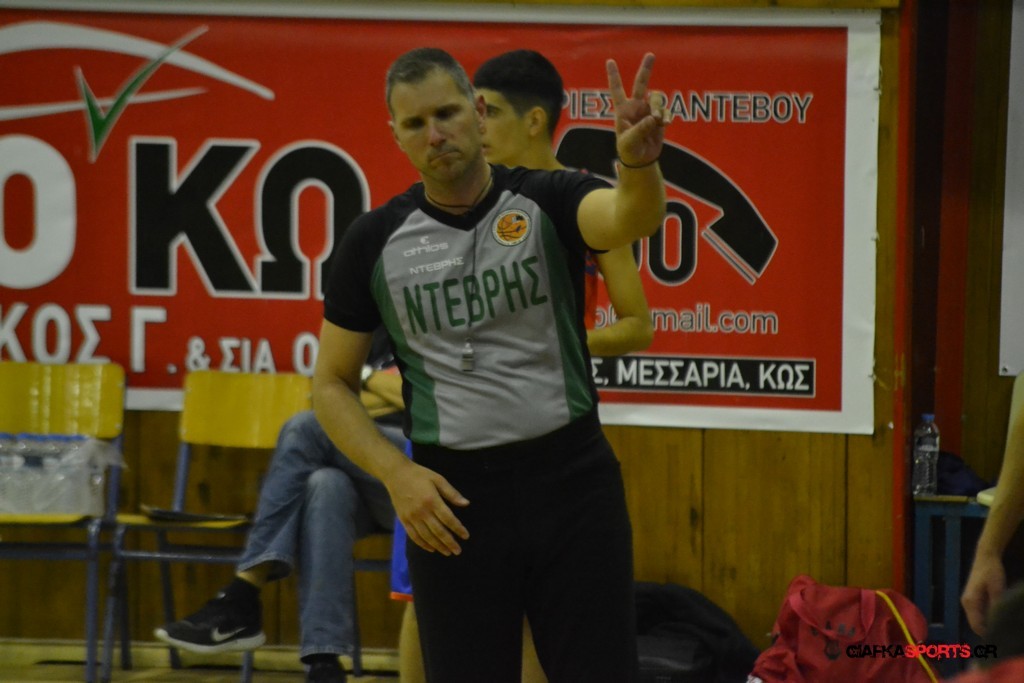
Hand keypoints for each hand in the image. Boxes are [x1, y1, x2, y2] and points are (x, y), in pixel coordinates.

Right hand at [388, 459, 468, 555]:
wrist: (396, 474)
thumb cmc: (419, 475)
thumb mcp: (438, 479)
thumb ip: (451, 493)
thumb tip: (466, 504)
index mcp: (432, 500)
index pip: (448, 519)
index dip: (458, 529)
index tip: (466, 536)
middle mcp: (422, 511)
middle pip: (438, 531)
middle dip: (449, 542)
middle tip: (458, 551)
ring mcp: (412, 517)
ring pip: (427, 536)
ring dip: (438, 546)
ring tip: (447, 552)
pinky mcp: (403, 520)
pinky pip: (414, 536)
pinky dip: (423, 544)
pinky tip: (431, 548)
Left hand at [606, 52, 665, 166]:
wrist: (641, 159)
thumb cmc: (629, 150)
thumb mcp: (629, 141)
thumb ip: (640, 129)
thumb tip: (653, 117)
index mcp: (623, 110)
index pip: (617, 90)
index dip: (614, 76)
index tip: (609, 61)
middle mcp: (636, 106)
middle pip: (641, 84)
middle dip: (646, 69)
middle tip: (650, 55)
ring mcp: (648, 111)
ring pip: (656, 98)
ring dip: (658, 106)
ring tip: (658, 120)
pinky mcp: (660, 118)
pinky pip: (666, 111)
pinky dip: (667, 116)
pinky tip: (665, 123)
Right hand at [961, 550, 1006, 635]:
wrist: (986, 556)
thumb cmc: (991, 571)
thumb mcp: (997, 588)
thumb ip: (996, 605)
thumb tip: (999, 622)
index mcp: (970, 602)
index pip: (977, 626)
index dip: (988, 635)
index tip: (1002, 641)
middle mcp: (966, 603)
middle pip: (976, 624)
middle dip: (989, 632)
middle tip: (1005, 636)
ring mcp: (968, 601)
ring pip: (977, 620)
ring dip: (988, 625)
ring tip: (1003, 628)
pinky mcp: (972, 598)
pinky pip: (979, 614)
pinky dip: (987, 619)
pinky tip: (998, 618)